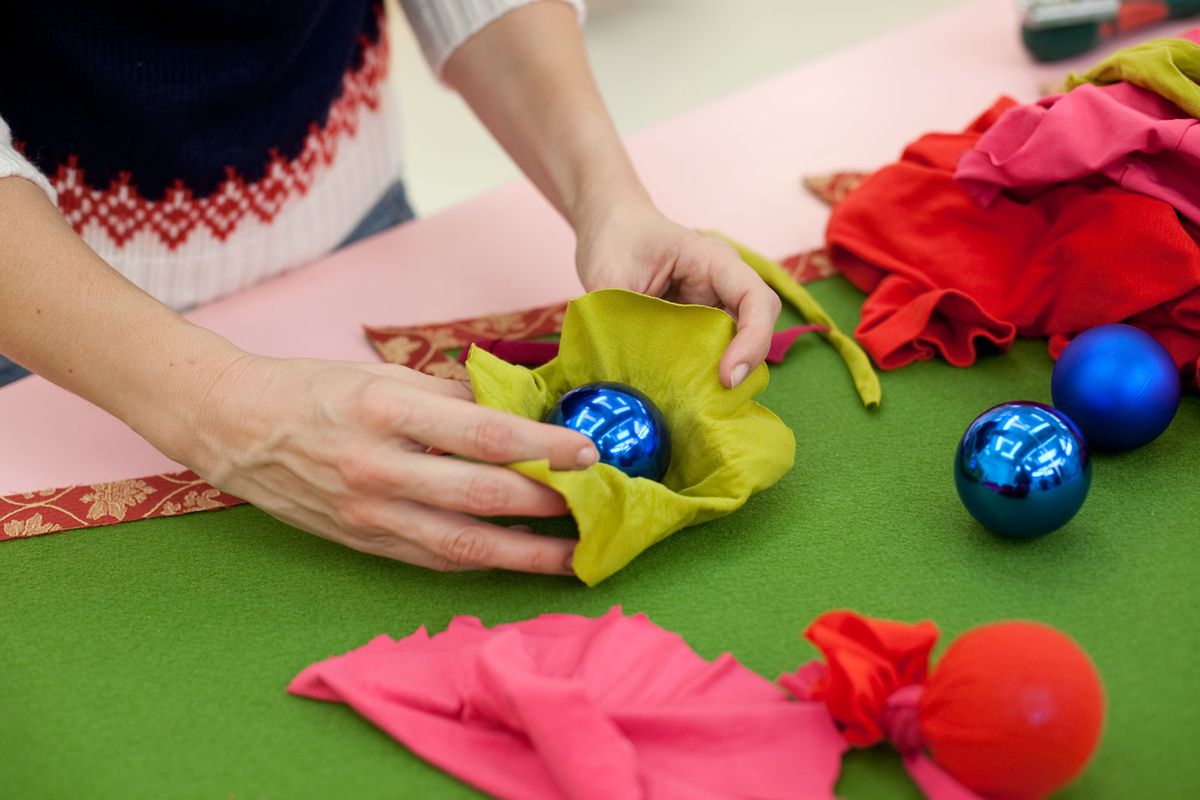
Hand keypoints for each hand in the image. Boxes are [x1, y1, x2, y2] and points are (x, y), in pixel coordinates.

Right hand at [161, 354, 597, 573]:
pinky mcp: (363, 543)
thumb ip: (449, 395)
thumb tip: (517, 405)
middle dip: (547, 503)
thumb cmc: (312, 390)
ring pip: (462, 544)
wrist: (233, 427)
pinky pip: (433, 559)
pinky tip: (519, 561)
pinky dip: (481, 562)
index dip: (542, 444)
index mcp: (384, 409)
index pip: (482, 432)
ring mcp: (368, 513)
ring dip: (526, 554)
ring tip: (575, 555)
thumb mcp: (379, 373)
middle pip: (481, 496)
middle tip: (596, 505)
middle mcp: (377, 467)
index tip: (588, 450)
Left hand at [573, 198, 781, 387]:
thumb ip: (623, 321)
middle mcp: (724, 281)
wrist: (610, 225)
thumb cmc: (614, 239)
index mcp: (712, 259)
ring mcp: (715, 301)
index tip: (727, 376)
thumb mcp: (609, 277)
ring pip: (738, 341)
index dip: (752, 341)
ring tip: (695, 397)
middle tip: (711, 396)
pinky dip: (703, 371)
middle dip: (743, 363)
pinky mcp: (700, 320)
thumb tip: (626, 374)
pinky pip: (714, 349)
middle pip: (758, 325)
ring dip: (723, 369)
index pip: (755, 299)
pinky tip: (681, 388)